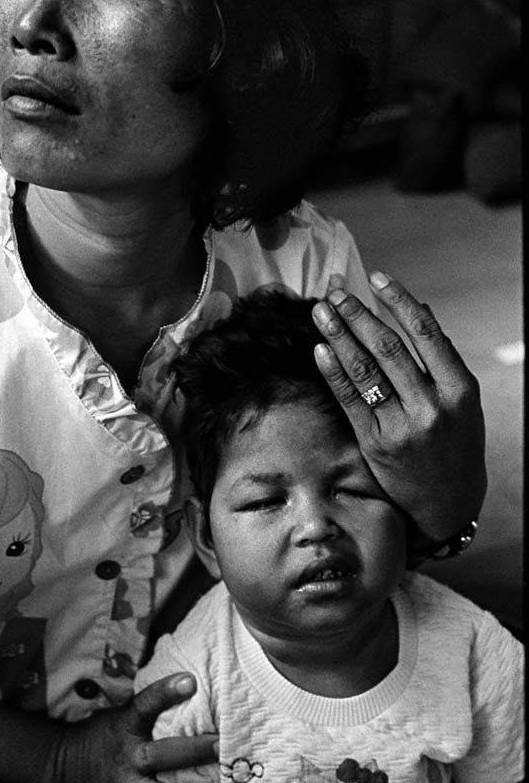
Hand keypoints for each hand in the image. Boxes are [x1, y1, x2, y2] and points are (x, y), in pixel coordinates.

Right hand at [52, 672, 220, 782]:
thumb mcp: (118, 717)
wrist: (62, 772)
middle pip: (163, 757)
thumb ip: (146, 709)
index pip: (145, 705)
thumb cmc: (100, 739)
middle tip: (222, 749)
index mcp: (124, 729)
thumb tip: (187, 683)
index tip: (191, 682)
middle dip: (197, 752)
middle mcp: (127, 760)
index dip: (166, 692)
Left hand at [311, 271, 485, 543]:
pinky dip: (334, 372)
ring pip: (366, 370)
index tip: (377, 277)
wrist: (449, 505)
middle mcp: (433, 406)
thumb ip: (441, 359)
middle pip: (389, 347)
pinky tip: (320, 350)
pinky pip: (351, 400)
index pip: (426, 333)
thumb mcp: (462, 402)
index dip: (399, 301)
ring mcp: (403, 426)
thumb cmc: (455, 443)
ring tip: (322, 311)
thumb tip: (419, 308)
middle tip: (336, 291)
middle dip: (358, 314)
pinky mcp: (376, 444)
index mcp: (460, 389)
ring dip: (340, 336)